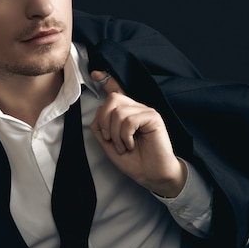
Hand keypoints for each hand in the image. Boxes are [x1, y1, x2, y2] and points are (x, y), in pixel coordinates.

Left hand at [90, 71, 186, 196]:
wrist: (151, 175)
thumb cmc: (134, 161)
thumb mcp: (109, 145)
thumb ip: (101, 128)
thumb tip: (98, 111)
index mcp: (126, 113)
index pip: (116, 91)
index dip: (106, 80)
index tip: (95, 73)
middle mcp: (136, 109)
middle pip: (112, 99)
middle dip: (105, 121)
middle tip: (110, 139)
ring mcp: (145, 111)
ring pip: (118, 112)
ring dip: (115, 134)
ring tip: (123, 146)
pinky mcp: (153, 117)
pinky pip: (129, 120)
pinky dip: (125, 136)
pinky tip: (131, 144)